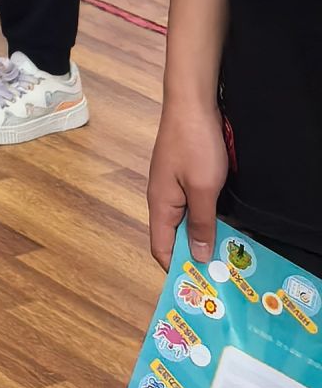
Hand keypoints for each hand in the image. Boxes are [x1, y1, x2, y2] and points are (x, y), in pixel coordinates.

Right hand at [148, 99, 228, 267]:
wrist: (192, 102)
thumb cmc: (194, 145)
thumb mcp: (203, 189)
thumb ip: (201, 224)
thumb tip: (199, 257)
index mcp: (160, 204)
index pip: (161, 247)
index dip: (178, 268)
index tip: (201, 286)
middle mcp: (162, 197)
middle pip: (174, 236)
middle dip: (196, 256)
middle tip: (222, 274)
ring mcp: (173, 185)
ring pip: (187, 221)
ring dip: (205, 236)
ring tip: (228, 253)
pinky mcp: (184, 174)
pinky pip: (194, 206)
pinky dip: (208, 218)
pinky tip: (227, 224)